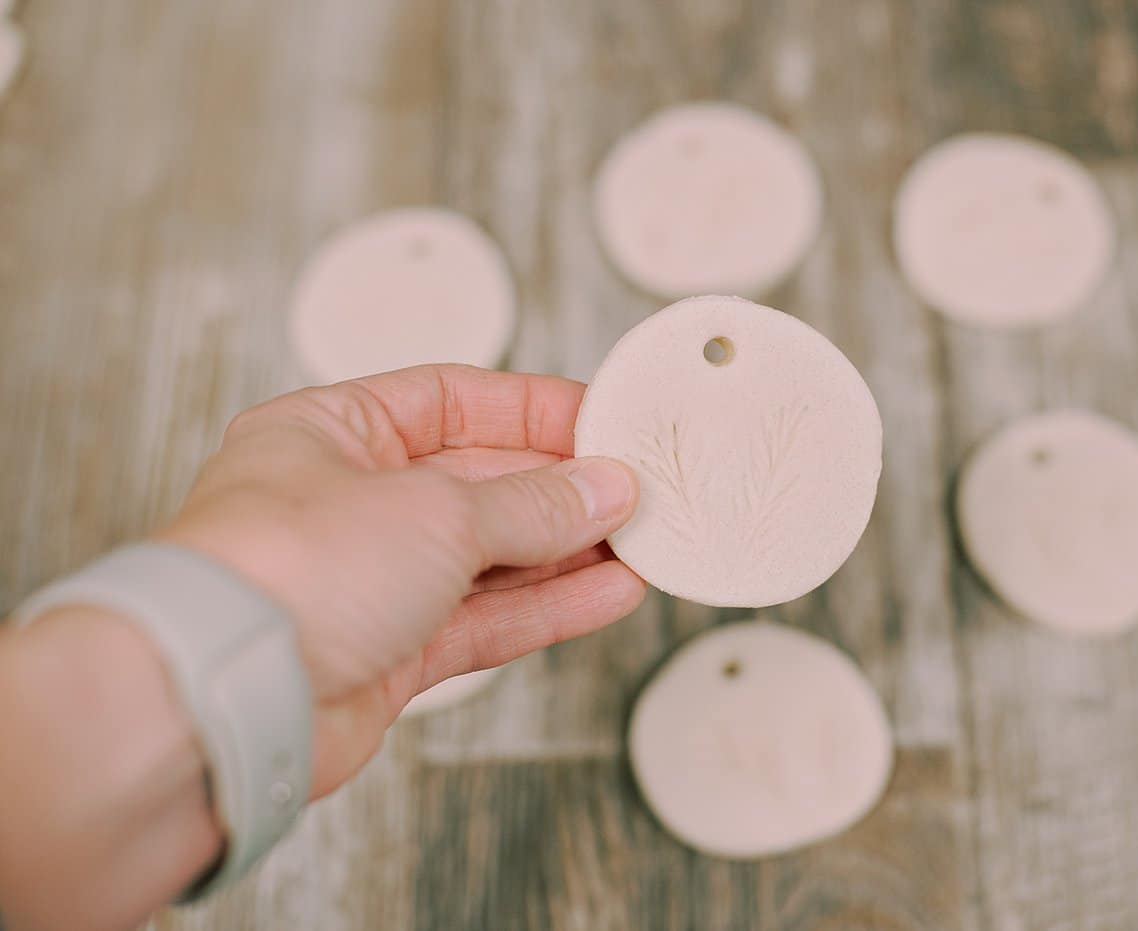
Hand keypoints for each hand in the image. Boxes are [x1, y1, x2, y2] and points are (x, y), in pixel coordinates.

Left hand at [160, 364, 643, 798]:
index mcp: (331, 432)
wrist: (227, 701)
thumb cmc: (281, 575)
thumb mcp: (435, 510)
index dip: (533, 409)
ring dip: (566, 551)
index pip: (451, 400)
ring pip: (488, 557)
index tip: (604, 421)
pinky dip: (548, 606)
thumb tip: (601, 489)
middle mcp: (347, 502)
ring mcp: (368, 580)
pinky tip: (606, 593)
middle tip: (635, 490)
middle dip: (561, 488)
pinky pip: (485, 619)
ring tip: (638, 542)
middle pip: (479, 481)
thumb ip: (531, 503)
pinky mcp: (388, 651)